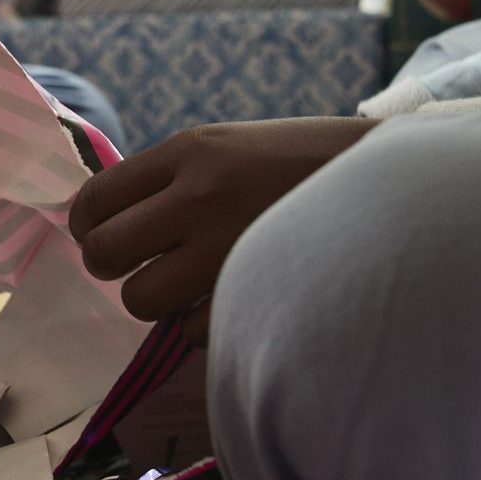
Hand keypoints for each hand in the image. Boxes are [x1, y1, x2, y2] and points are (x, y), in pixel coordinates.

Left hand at [68, 118, 375, 342]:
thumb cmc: (303, 171)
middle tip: (135, 266)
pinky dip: (206, 323)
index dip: (87, 226)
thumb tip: (103, 224)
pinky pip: (193, 330)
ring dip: (158, 300)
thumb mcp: (232, 150)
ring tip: (189, 284)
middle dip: (111, 266)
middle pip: (104, 252)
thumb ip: (171, 181)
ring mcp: (226, 248)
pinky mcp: (253, 295)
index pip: (96, 197)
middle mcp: (201, 195)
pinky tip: (237, 297)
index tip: (98, 235)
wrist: (393, 188)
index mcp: (192, 151)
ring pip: (141, 300)